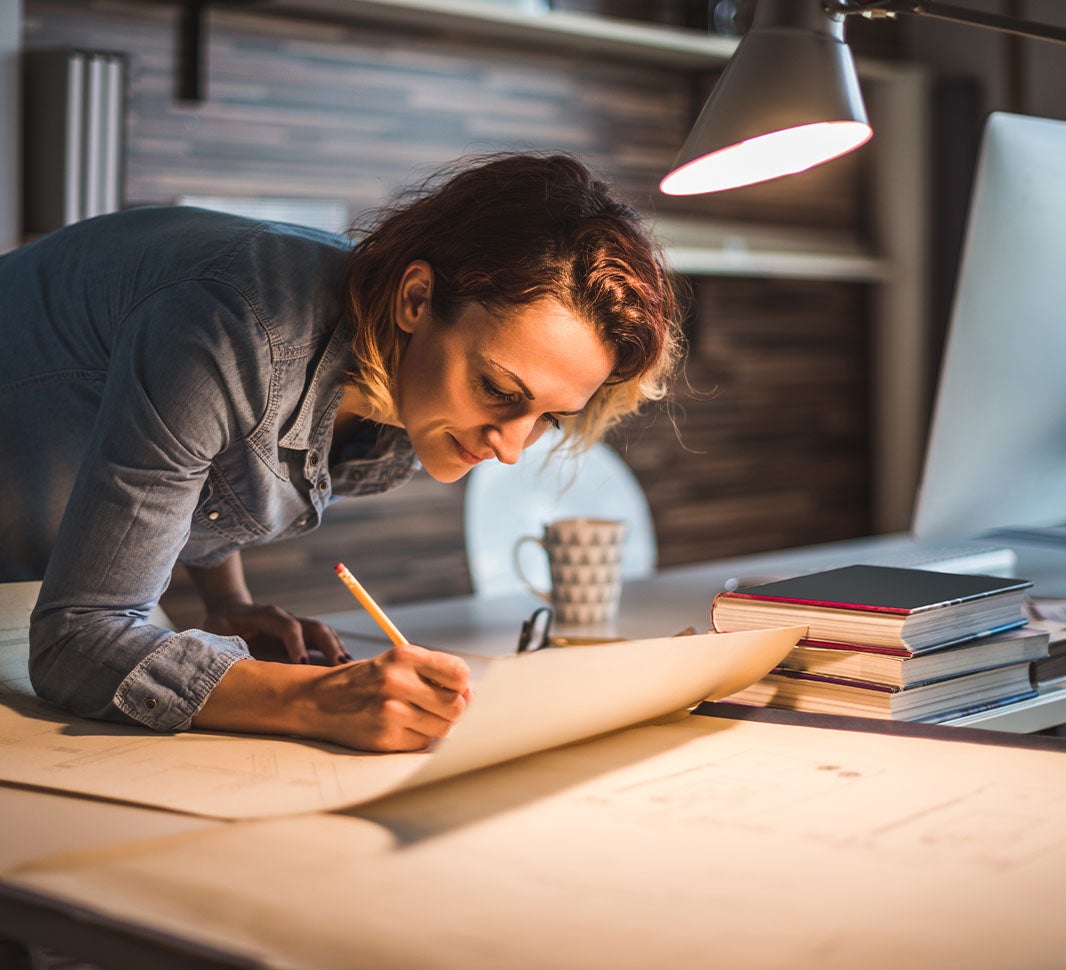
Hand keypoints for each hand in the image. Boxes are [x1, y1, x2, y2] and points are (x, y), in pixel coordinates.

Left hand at [203, 601, 349, 665]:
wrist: (228, 611)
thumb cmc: (220, 626)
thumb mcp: (217, 636)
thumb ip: (228, 649)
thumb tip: (237, 671)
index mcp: (264, 616)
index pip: (288, 626)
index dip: (297, 645)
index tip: (302, 665)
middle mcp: (285, 618)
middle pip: (314, 626)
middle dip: (329, 645)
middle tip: (339, 665)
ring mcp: (295, 626)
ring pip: (322, 633)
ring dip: (336, 648)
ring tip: (348, 667)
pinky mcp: (298, 636)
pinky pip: (320, 641)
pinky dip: (333, 652)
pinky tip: (342, 667)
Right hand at [302, 643, 471, 750]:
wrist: (320, 699)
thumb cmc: (367, 680)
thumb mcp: (397, 662)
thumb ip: (433, 673)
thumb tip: (471, 696)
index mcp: (405, 656)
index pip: (459, 674)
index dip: (463, 686)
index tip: (456, 690)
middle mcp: (397, 681)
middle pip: (456, 706)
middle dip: (454, 710)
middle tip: (439, 707)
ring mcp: (390, 711)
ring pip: (443, 728)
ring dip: (436, 725)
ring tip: (417, 715)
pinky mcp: (384, 737)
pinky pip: (422, 743)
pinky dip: (418, 737)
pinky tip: (401, 727)